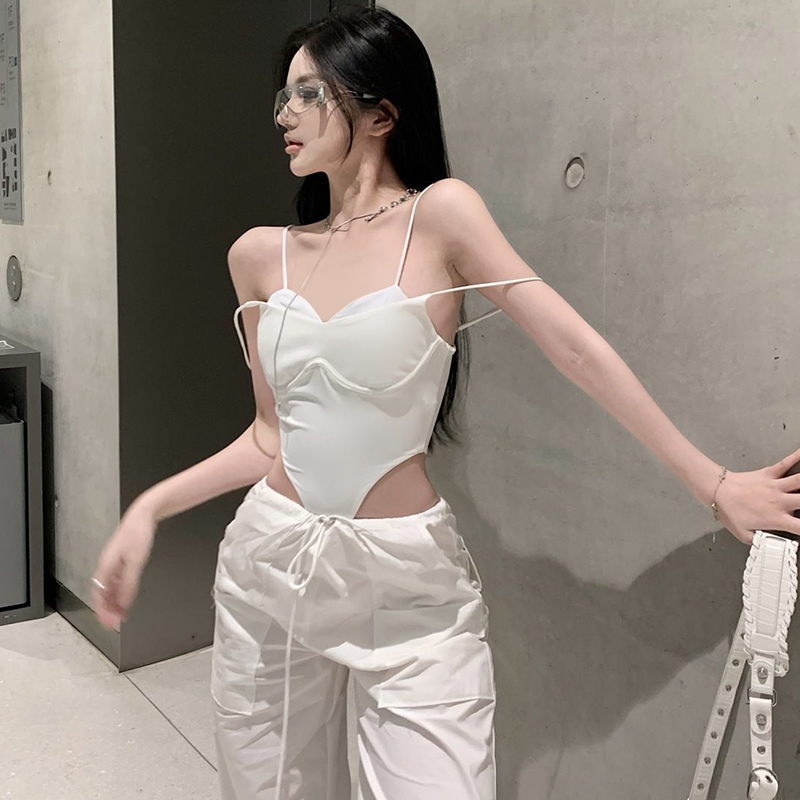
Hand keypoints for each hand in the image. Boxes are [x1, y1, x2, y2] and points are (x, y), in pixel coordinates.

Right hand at [90, 504, 156, 630]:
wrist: (143, 514)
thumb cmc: (137, 533)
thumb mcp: (135, 561)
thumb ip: (129, 583)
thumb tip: (124, 603)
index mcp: (105, 567)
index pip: (99, 595)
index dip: (102, 611)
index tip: (109, 624)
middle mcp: (106, 566)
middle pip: (102, 593)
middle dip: (107, 610)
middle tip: (114, 624)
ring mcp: (113, 562)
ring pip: (109, 588)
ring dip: (114, 602)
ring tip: (120, 615)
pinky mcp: (122, 560)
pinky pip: (116, 581)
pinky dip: (120, 592)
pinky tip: (126, 598)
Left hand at [714, 445, 799, 545]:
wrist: (717, 490)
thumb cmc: (729, 511)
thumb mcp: (744, 535)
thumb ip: (761, 542)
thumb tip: (773, 548)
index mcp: (776, 519)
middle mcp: (780, 502)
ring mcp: (776, 486)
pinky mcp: (769, 474)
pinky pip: (786, 463)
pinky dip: (797, 456)